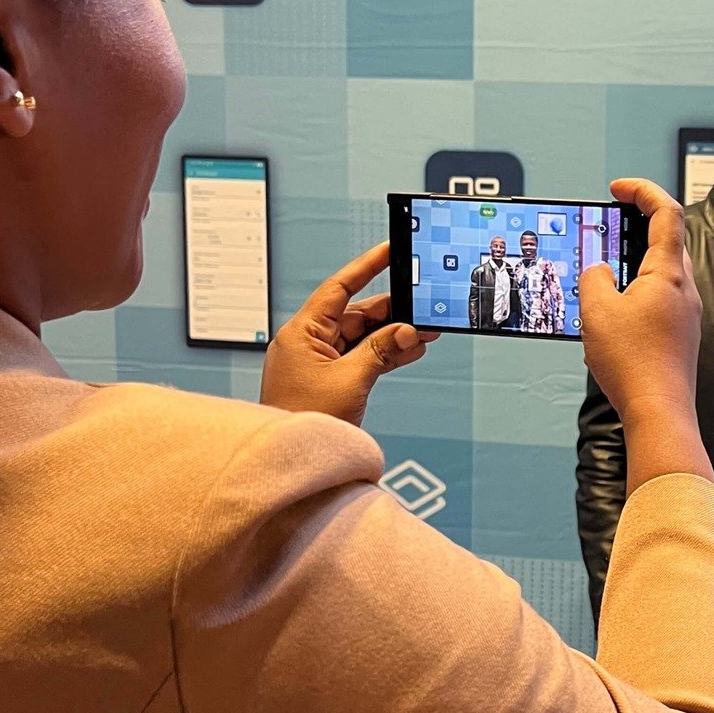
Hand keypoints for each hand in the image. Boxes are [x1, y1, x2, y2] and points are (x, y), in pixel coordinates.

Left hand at [260, 243, 437, 425]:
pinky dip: (386, 354)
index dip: (366, 267)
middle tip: (424, 309)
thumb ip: (382, 351)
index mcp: (301, 333)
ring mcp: (319, 361)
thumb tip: (407, 331)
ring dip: (394, 336)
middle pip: (356, 314)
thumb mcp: (350, 381)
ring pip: (363, 337)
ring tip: (425, 332)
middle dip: (393, 312)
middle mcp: (308, 342)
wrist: (288, 462)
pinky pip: (362, 356)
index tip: (389, 250)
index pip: (338, 288)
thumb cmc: (302, 420)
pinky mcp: (330, 378)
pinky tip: (410, 350)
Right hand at [579, 179, 700, 425]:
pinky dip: (638, 289)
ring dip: (635, 260)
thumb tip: (600, 272)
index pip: (666, 212)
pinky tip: (614, 309)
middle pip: (668, 239)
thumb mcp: (596, 310)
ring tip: (604, 271)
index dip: (642, 190)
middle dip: (637, 225)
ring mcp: (686, 313)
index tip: (618, 188)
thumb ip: (594, 278)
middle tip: (608, 225)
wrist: (659, 412)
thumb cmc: (635, 365)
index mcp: (668, 273)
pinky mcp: (680, 334)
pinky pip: (660, 297)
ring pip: (663, 270)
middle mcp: (684, 289)